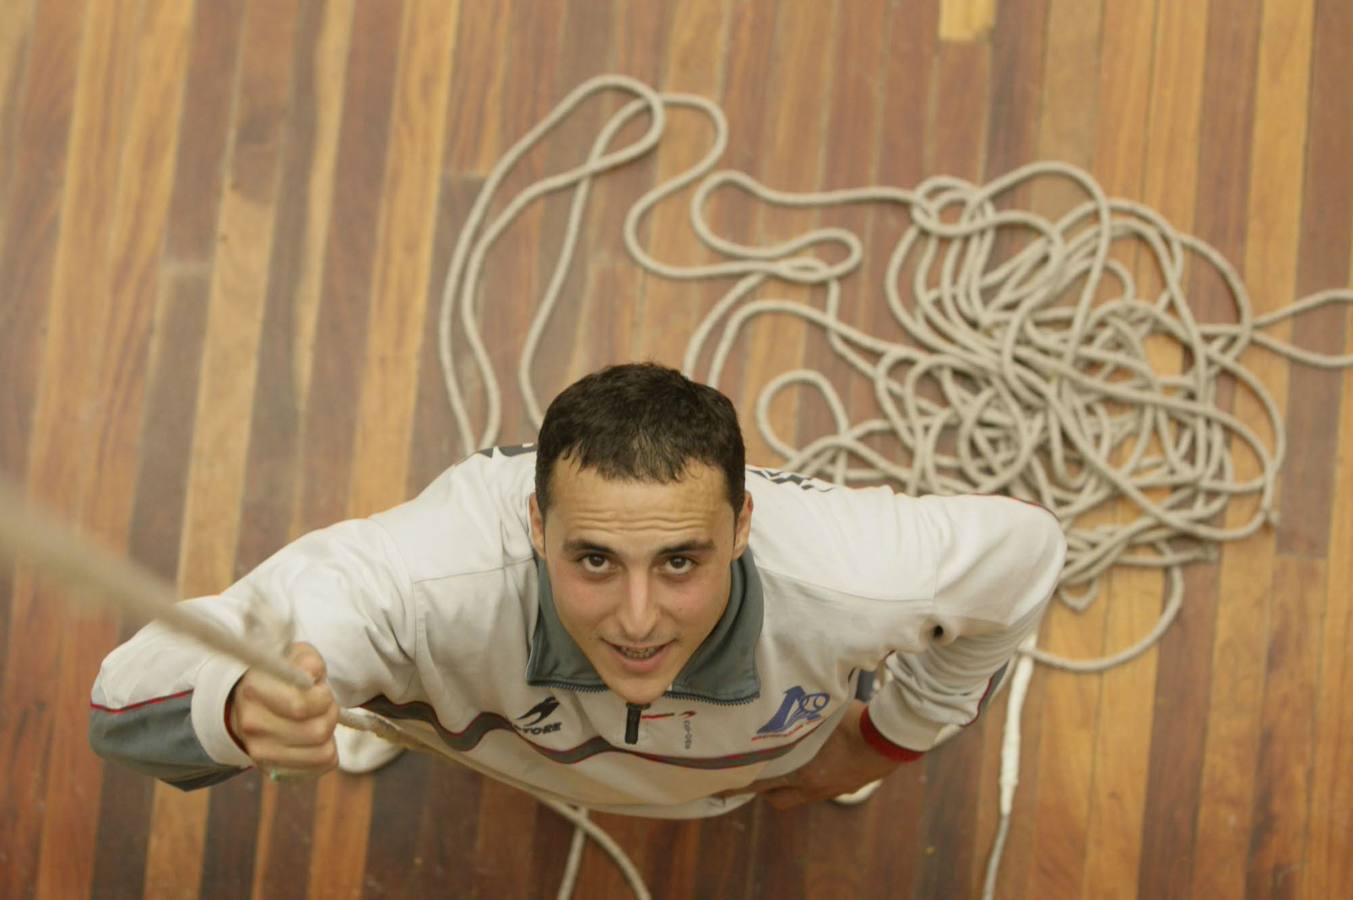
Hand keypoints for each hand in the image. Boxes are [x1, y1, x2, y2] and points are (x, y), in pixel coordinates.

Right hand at [227, 642, 339, 776]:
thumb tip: (312, 674)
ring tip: (319, 719)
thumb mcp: (297, 656)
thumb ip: (309, 661)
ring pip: (321, 752)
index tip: (321, 689)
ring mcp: (259, 752)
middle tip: (325, 704)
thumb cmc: (283, 676)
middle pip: (316, 731)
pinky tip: (316, 739)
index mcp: (254, 691)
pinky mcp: (272, 769)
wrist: (256, 704)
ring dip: (331, 734)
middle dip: (331, 714)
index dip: (323, 698)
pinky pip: (319, 767)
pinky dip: (327, 751)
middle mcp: (252, 725)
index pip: (300, 706)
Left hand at [713, 700, 900, 809]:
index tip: (718, 786)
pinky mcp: (844, 789)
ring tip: (782, 764)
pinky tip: (814, 762)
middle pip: (777, 799)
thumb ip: (797, 715)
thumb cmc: (856, 722)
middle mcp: (813, 788)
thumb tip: (776, 699)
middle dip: (763, 789)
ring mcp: (830, 791)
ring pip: (797, 796)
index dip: (736, 786)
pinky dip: (809, 780)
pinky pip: (817, 790)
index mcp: (803, 773)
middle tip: (754, 770)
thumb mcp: (820, 714)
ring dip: (787, 785)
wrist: (892, 741)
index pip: (759, 785)